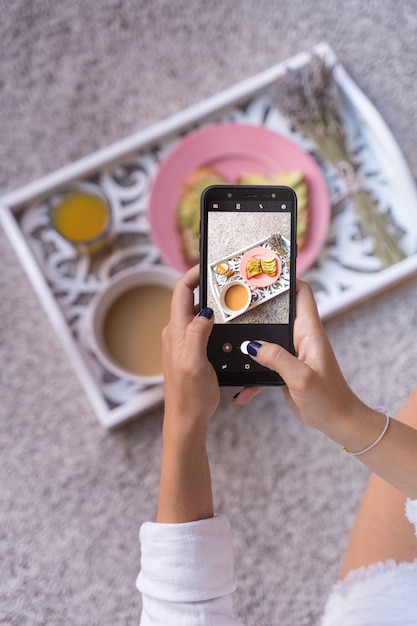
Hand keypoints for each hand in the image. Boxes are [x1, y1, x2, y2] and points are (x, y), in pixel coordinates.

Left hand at [162, 265, 219, 430]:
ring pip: (196, 313)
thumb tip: (204, 311)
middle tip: (227, 282)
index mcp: (176, 331)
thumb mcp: (195, 363)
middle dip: (207, 286)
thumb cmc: (190, 396)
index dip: (194, 274)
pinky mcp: (189, 351)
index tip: (210, 265)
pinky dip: (213, 320)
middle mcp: (176, 332)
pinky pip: (200, 327)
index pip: (181, 291)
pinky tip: (227, 325)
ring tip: (231, 300)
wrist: (186, 419)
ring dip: (211, 304)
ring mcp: (182, 341)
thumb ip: (197, 334)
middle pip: (189, 298)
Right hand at [235, 280, 365, 437]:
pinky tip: (241, 390)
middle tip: (233, 303)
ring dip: (249, 342)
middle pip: (277, 311)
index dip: (286, 279)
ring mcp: (291, 352)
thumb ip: (277, 358)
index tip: (263, 274)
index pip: (302, 293)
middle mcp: (300, 337)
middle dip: (256, 307)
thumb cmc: (329, 399)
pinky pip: (264, 363)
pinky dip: (252, 374)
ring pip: (266, 337)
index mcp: (309, 332)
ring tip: (228, 342)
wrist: (337, 422)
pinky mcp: (284, 367)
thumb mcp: (301, 378)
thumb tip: (251, 345)